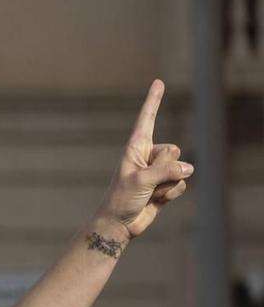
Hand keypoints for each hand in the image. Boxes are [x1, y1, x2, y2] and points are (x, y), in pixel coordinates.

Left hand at [96, 80, 192, 240]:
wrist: (119, 224)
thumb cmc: (121, 199)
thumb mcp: (141, 181)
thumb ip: (166, 170)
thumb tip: (188, 169)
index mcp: (135, 148)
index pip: (147, 119)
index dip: (154, 101)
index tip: (158, 82)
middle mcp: (148, 156)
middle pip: (173, 151)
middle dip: (163, 169)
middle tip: (145, 182)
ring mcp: (158, 170)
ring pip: (180, 169)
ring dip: (166, 185)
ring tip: (148, 193)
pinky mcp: (166, 184)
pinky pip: (181, 183)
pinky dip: (170, 194)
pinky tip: (155, 200)